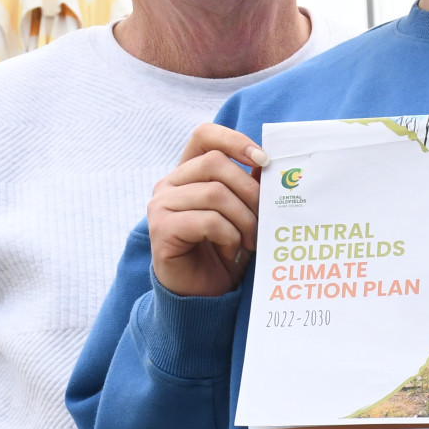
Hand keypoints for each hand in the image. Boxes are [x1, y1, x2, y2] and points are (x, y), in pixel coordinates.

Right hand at [148, 123, 266, 296]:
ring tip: (250, 240)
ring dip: (244, 219)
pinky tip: (232, 249)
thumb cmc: (225, 249)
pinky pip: (208, 220)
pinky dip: (229, 235)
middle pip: (215, 163)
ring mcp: (161, 205)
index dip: (235, 140)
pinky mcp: (162, 229)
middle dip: (249, 190)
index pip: (205, 135)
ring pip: (215, 193)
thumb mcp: (244, 212)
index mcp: (188, 172)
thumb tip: (267, 162)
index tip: (264, 160)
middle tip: (264, 218)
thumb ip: (250, 185)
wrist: (203, 293)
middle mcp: (169, 183)